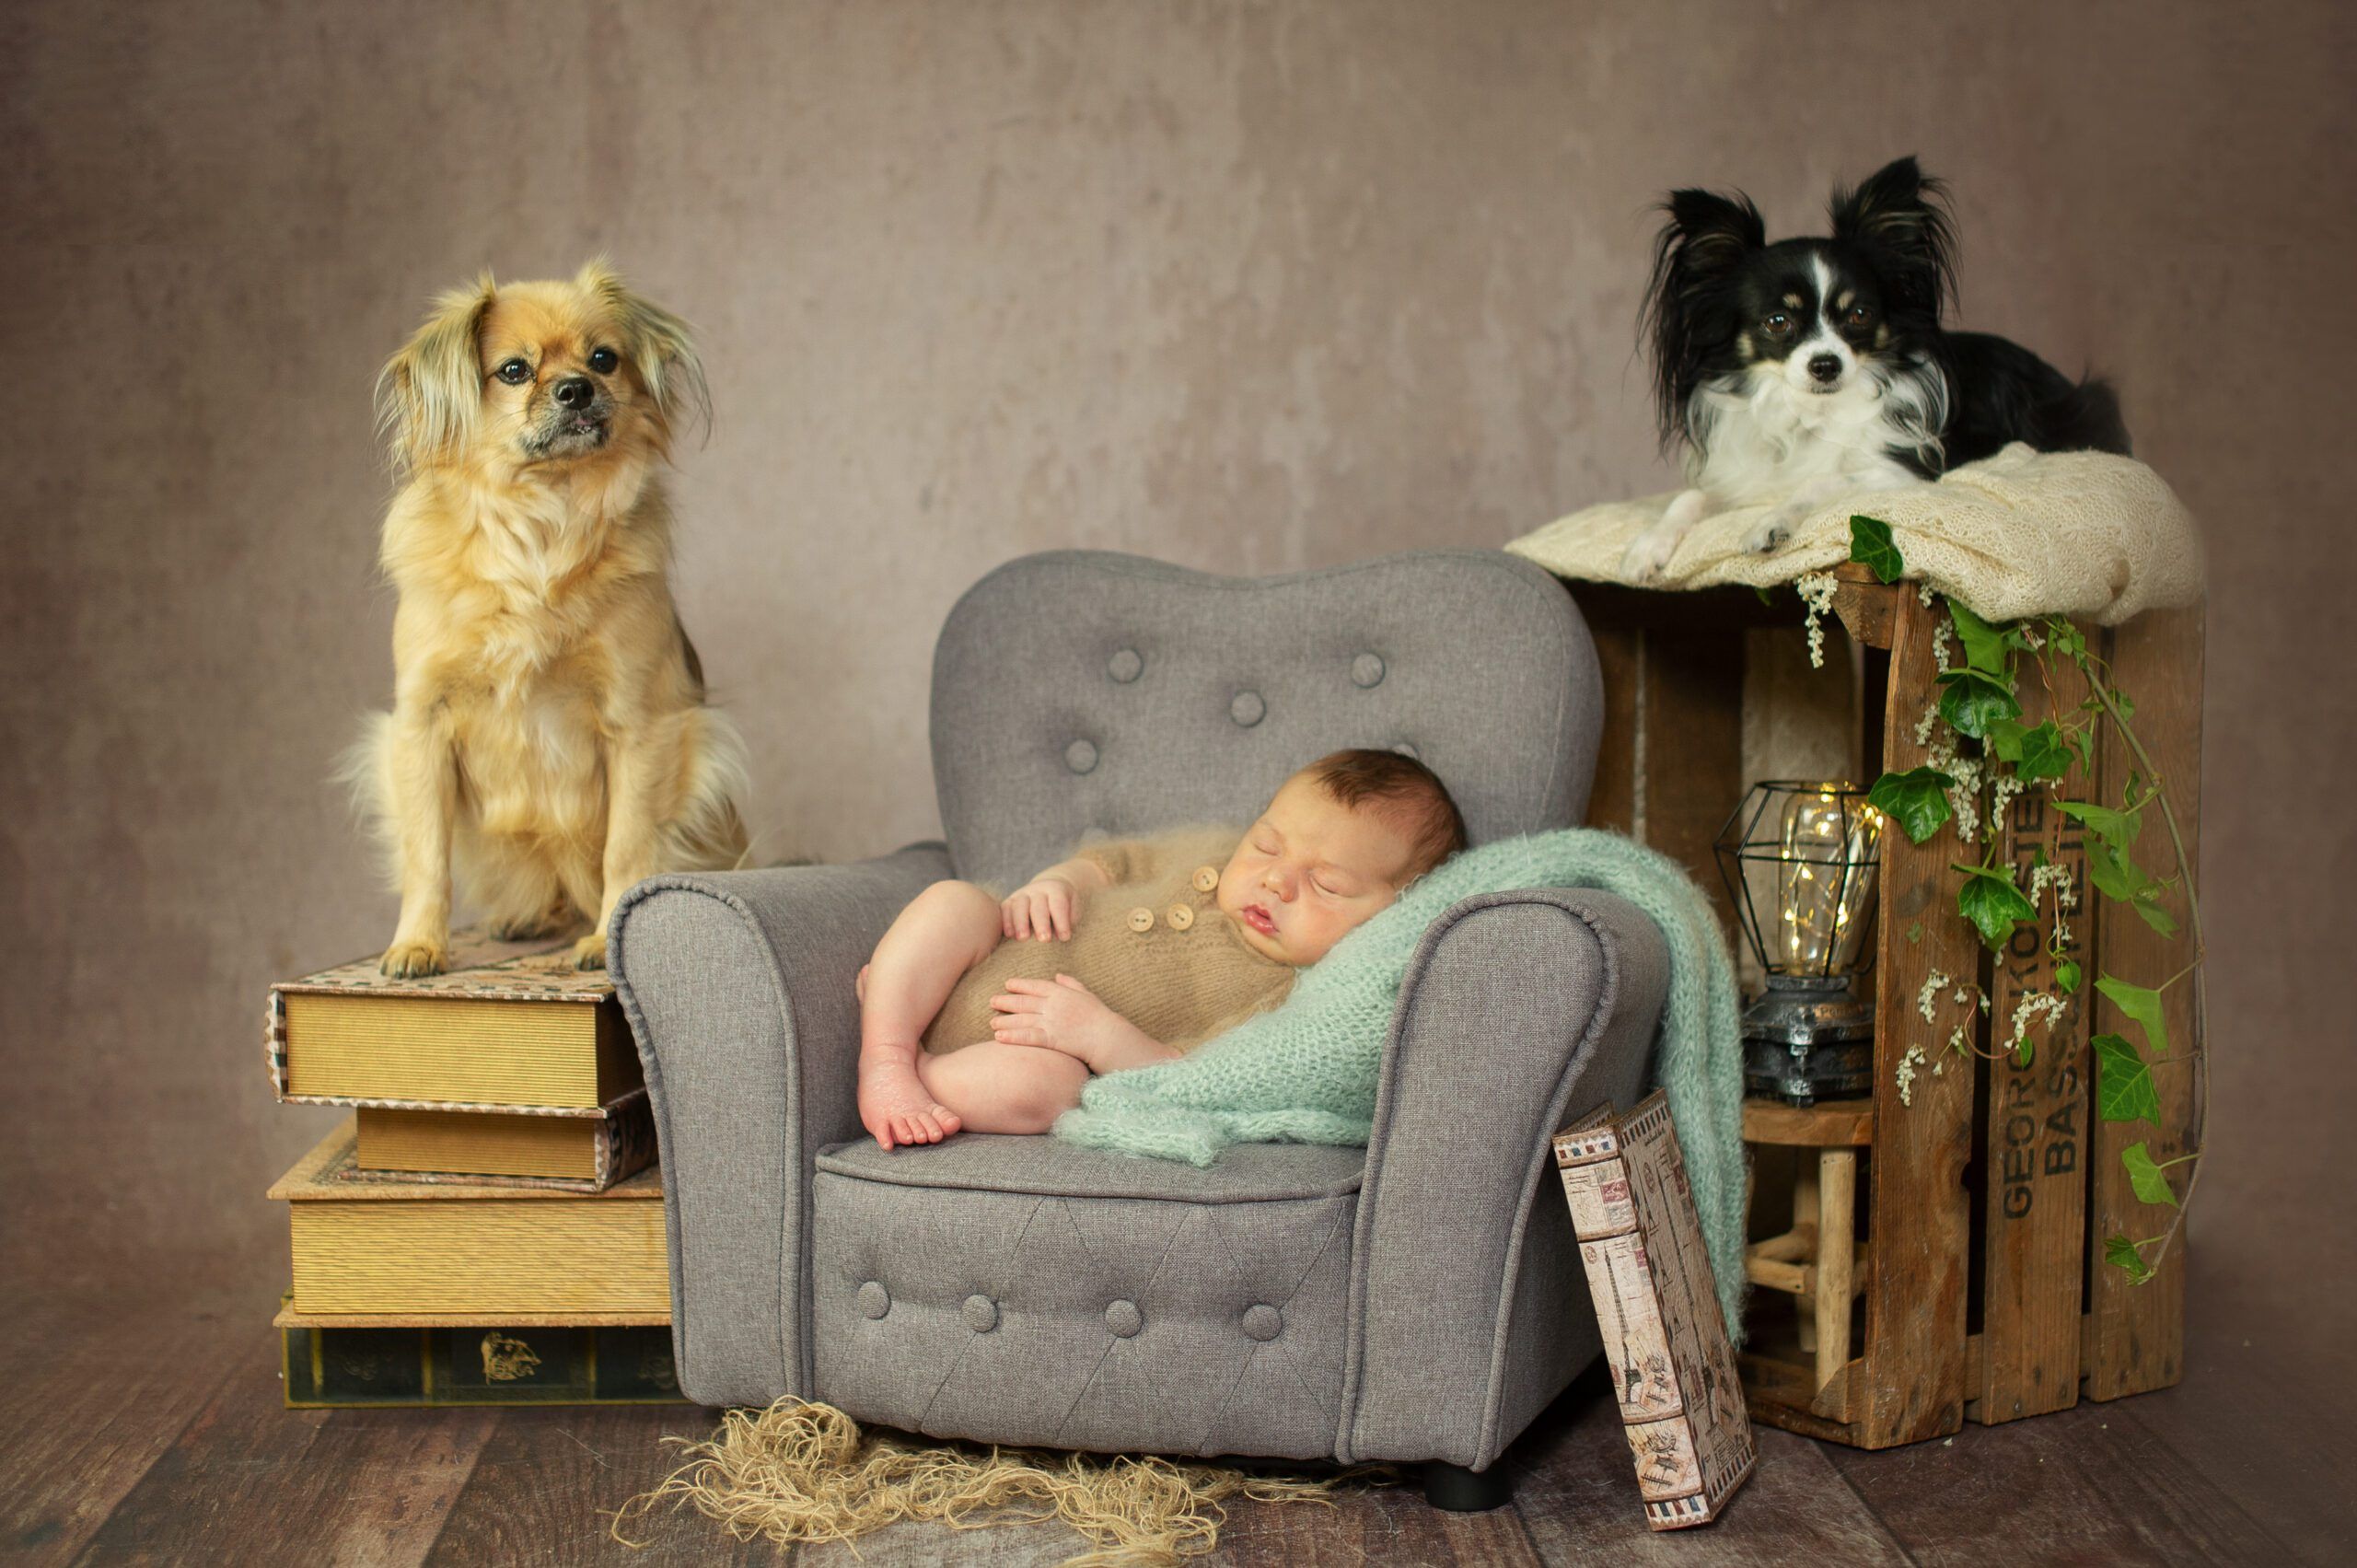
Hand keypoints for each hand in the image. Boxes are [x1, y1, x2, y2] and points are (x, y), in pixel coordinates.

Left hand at [990, 975, 1150, 1070]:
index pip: (1036, 986)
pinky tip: (999, 1038)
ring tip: (992, 1023)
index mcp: (1062, 993)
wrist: (1108, 1037)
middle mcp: (1054, 1005)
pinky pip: (1028, 1037)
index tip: (1008, 984)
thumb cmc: (1100, 1017)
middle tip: (992, 1001)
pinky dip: (1012, 1037)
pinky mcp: (1052, 1039)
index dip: (1020, 984)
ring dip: (1005, 1020)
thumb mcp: (1087, 995)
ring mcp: (1052, 1022)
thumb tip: (1059, 976)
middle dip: (1006, 1001)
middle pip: (1024, 1002)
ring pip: (1022, 1019)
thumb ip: (1071, 984)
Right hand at [1003, 875, 1082, 940]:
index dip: (1062, 921)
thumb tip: (1059, 936)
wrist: (1049, 888)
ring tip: (1022, 939)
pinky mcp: (1010, 901)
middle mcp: (1038, 890)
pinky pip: (1005, 909)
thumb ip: (1068, 920)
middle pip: (1038, 906)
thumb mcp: (1072, 909)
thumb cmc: (1063, 906)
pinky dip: (1006, 921)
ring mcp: (1022, 894)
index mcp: (1056, 890)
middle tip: (1044, 939)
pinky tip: (1008, 935)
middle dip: (1041, 923)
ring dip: (1020, 923)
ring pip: (1019, 906)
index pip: (1059, 904)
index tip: (1065, 938)